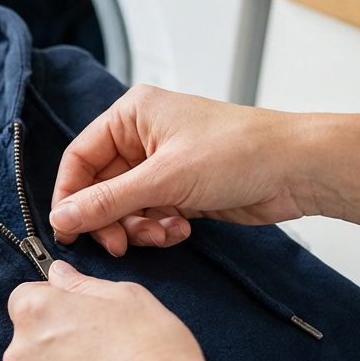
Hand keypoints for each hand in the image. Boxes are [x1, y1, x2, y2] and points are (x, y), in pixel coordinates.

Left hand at [3, 261, 212, 360]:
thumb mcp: (126, 297)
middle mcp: (20, 355)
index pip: (25, 298)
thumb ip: (82, 284)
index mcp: (35, 313)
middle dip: (56, 341)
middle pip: (30, 341)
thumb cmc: (153, 353)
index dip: (55, 303)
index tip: (80, 314)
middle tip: (101, 349)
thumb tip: (59, 276)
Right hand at [50, 85, 319, 255]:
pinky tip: (184, 229)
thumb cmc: (240, 151)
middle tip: (120, 244)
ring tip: (165, 232)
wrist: (297, 169)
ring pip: (126, 207)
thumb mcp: (165, 178)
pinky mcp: (181, 189)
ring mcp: (163, 165)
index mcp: (132, 115)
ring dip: (139, 227)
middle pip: (100, 187)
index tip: (68, 231)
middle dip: (111, 219)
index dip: (69, 196)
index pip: (80, 158)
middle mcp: (143, 137)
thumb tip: (62, 217)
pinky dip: (161, 228)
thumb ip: (107, 201)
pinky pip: (151, 216)